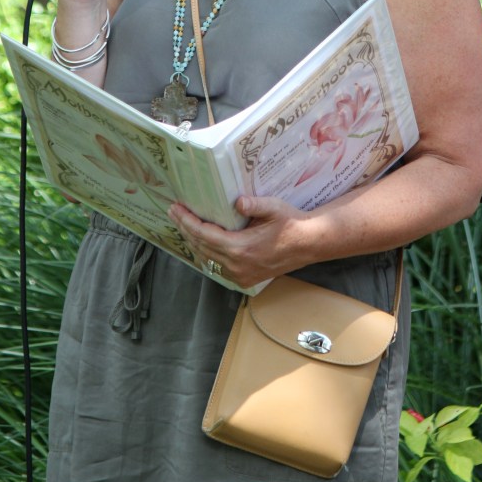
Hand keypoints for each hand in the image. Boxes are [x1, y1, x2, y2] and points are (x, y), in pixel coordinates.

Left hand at [168, 196, 311, 288]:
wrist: (308, 244)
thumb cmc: (291, 223)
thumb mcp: (273, 208)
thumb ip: (254, 205)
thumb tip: (238, 202)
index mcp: (240, 248)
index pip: (204, 234)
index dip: (186, 221)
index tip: (175, 209)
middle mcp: (237, 265)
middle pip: (201, 246)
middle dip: (185, 228)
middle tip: (174, 212)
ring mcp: (240, 275)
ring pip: (208, 258)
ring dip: (194, 241)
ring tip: (184, 224)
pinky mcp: (245, 279)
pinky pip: (218, 266)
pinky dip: (207, 252)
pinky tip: (202, 241)